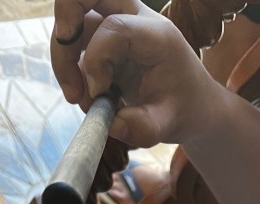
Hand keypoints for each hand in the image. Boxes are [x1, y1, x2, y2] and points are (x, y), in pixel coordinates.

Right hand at [52, 4, 216, 148]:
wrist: (194, 105)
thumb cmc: (185, 110)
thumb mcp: (169, 125)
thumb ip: (143, 128)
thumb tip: (111, 125)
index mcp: (157, 35)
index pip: (115, 27)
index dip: (97, 59)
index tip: (99, 95)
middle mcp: (137, 20)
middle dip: (65, 21)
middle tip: (66, 62)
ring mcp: (121, 26)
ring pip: (77, 18)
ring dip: (65, 55)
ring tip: (76, 97)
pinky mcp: (108, 40)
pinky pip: (78, 40)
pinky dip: (71, 67)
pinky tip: (85, 97)